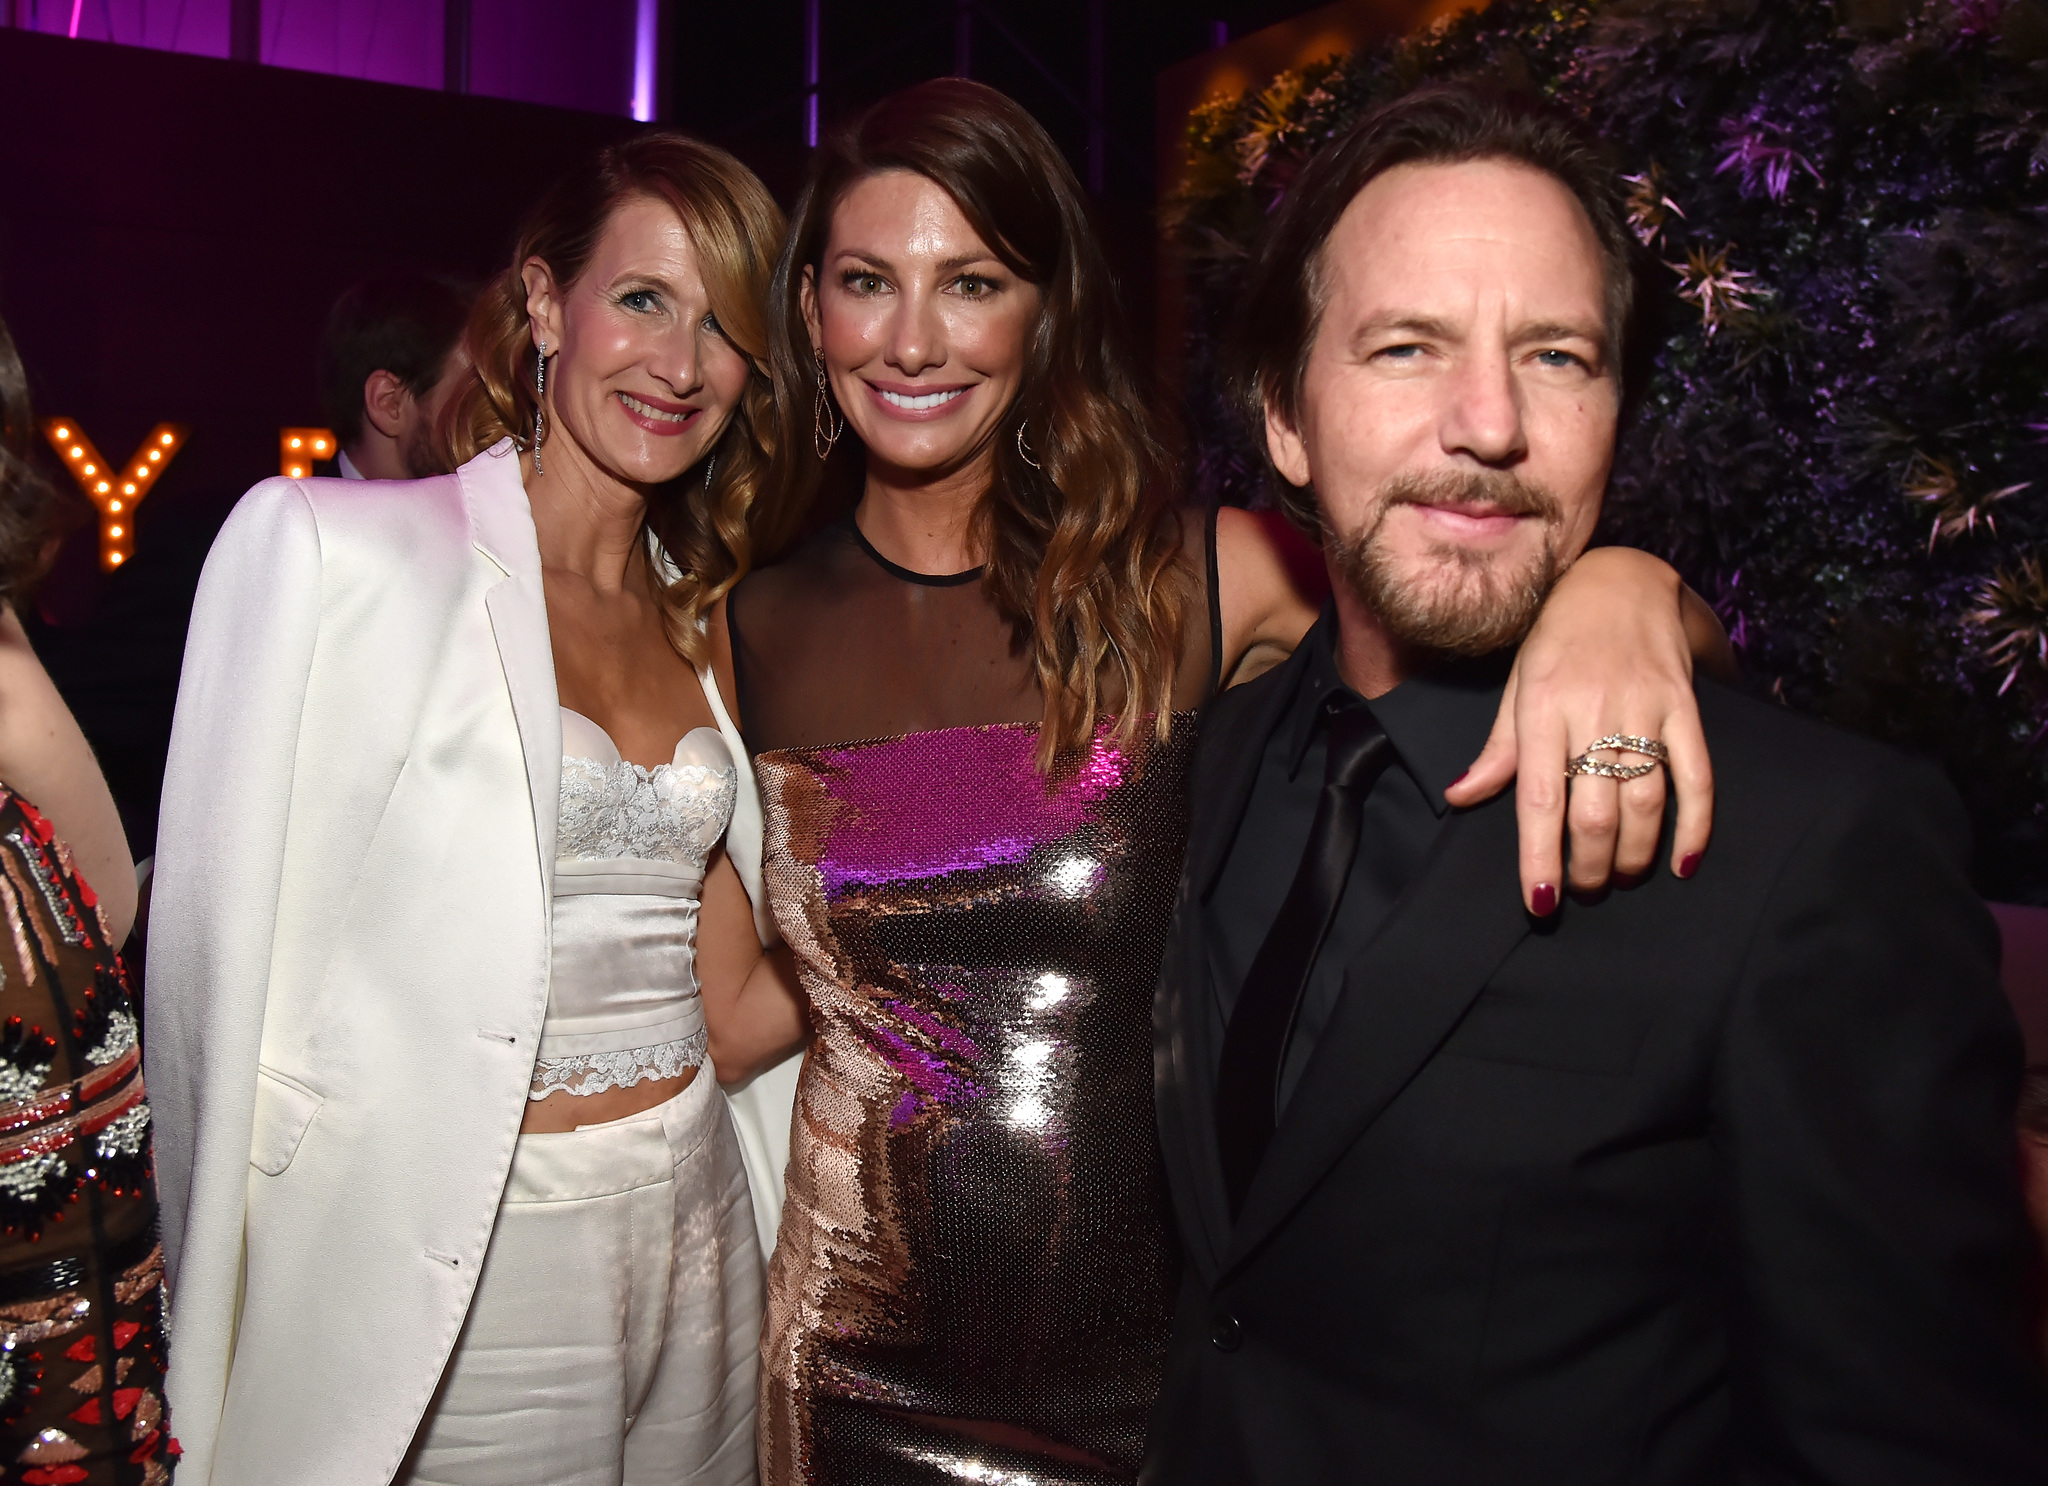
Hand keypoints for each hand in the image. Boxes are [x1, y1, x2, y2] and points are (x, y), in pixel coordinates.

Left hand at [1444, 547, 1714, 912]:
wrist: (1618, 581)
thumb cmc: (1556, 642)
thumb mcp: (1517, 687)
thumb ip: (1497, 750)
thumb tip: (1459, 797)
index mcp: (1541, 709)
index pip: (1538, 799)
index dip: (1540, 855)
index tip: (1541, 900)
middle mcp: (1591, 710)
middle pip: (1594, 811)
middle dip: (1588, 866)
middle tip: (1583, 889)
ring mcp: (1643, 708)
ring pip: (1644, 802)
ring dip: (1633, 855)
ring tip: (1619, 877)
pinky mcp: (1685, 706)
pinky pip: (1698, 776)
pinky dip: (1695, 826)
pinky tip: (1683, 862)